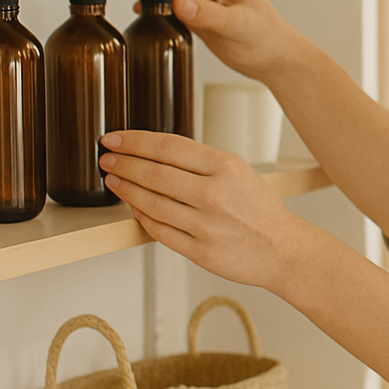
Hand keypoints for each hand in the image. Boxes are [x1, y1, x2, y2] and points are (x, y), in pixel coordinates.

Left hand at [99, 129, 317, 291]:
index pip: (168, 147)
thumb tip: (154, 154)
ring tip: (114, 181)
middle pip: (153, 173)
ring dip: (126, 190)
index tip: (114, 138)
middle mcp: (214, 194)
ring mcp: (205, 224)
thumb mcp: (238, 172)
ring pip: (150, 203)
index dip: (134, 141)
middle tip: (106, 159)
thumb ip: (200, 163)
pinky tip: (134, 208)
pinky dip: (141, 217)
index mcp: (225, 166)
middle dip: (122, 163)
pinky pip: (158, 230)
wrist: (282, 249)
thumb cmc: (259, 210)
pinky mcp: (199, 251)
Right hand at [130, 0, 298, 80]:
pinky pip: (172, 7)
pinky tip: (156, 23)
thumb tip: (181, 4)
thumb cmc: (266, 36)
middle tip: (145, 0)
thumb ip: (209, 14)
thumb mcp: (238, 24)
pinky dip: (162, 14)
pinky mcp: (197, 12)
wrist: (273, 58)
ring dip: (157, 1)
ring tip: (150, 16)